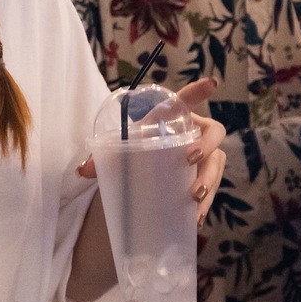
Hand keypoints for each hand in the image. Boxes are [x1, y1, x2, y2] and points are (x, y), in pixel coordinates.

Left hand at [75, 78, 226, 220]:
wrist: (148, 164)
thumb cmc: (139, 146)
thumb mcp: (124, 147)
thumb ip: (103, 157)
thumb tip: (83, 171)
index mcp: (174, 117)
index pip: (187, 101)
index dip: (198, 91)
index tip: (211, 83)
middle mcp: (196, 132)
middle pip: (213, 133)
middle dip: (206, 146)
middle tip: (189, 159)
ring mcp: (206, 155)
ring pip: (217, 163)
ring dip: (209, 180)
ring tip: (195, 199)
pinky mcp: (206, 177)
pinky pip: (214, 187)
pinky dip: (206, 203)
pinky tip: (196, 218)